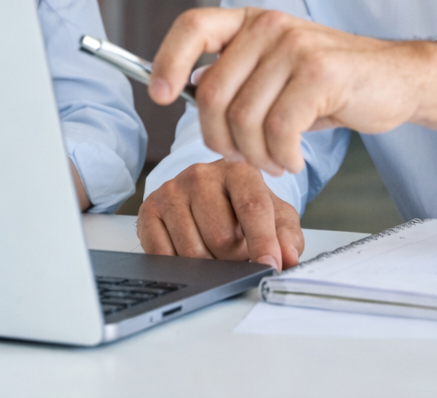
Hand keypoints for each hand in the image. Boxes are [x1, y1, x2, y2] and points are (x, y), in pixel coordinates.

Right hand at [138, 159, 303, 269]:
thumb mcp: (275, 216)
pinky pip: (163, 254)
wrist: (208, 195)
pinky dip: (180, 266)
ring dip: (208, 264)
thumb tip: (288, 259)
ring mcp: (171, 190)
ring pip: (192, 251)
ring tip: (215, 249)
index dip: (263, 242)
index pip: (253, 207)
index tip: (270, 266)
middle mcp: (201, 174)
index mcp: (238, 170)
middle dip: (233, 256)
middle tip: (236, 250)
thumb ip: (288, 236)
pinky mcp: (148, 209)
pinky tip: (189, 252)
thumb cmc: (243, 208)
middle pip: (220, 236)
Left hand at [149, 7, 436, 175]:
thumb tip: (186, 94)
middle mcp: (270, 25)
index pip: (193, 26)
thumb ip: (235, 76)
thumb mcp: (275, 69)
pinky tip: (293, 158)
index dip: (167, 61)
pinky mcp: (320, 75)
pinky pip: (278, 130)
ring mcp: (295, 47)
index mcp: (252, 21)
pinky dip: (281, 156)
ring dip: (256, 154)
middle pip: (213, 94)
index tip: (160, 95)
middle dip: (221, 139)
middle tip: (244, 156)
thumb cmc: (330, 84)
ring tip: (275, 158)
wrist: (396, 79)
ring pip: (244, 119)